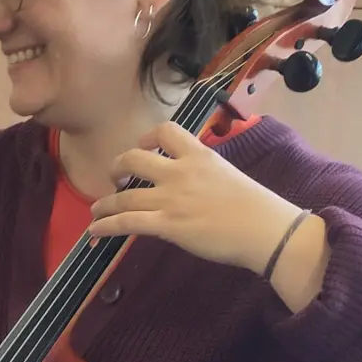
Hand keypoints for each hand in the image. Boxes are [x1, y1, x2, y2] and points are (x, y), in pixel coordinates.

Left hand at [88, 122, 309, 274]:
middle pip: (132, 159)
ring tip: (96, 211)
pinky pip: (126, 223)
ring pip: (123, 196)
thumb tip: (190, 183)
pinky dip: (105, 226)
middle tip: (115, 178)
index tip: (142, 147)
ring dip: (104, 204)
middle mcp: (180, 172)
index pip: (165, 130)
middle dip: (117, 167)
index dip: (146, 137)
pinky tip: (95, 231)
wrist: (266, 231)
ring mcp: (170, 198)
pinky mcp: (167, 224)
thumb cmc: (256, 206)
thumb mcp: (227, 174)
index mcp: (199, 155)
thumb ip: (203, 173)